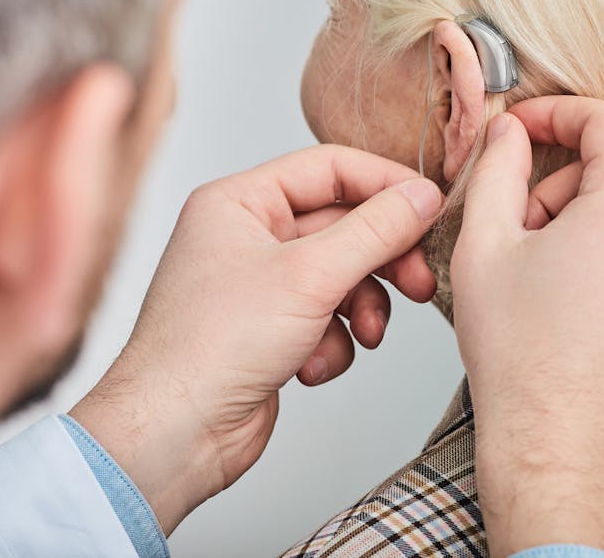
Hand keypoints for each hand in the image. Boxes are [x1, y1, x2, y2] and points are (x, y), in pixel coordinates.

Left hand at [70, 145, 441, 533]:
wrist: (173, 435)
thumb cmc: (210, 348)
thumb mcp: (309, 276)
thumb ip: (374, 230)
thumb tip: (421, 197)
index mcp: (241, 201)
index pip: (329, 168)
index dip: (384, 184)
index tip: (430, 206)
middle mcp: (248, 235)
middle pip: (341, 225)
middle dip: (382, 257)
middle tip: (418, 281)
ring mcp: (260, 283)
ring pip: (341, 275)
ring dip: (361, 307)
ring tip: (365, 335)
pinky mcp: (271, 327)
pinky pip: (327, 317)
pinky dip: (332, 342)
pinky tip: (312, 365)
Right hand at [450, 97, 603, 557]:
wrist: (558, 450)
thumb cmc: (518, 355)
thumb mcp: (484, 244)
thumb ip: (497, 168)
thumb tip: (510, 132)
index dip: (559, 114)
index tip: (529, 128)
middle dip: (562, 192)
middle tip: (520, 235)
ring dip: (590, 233)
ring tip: (548, 283)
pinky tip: (582, 312)